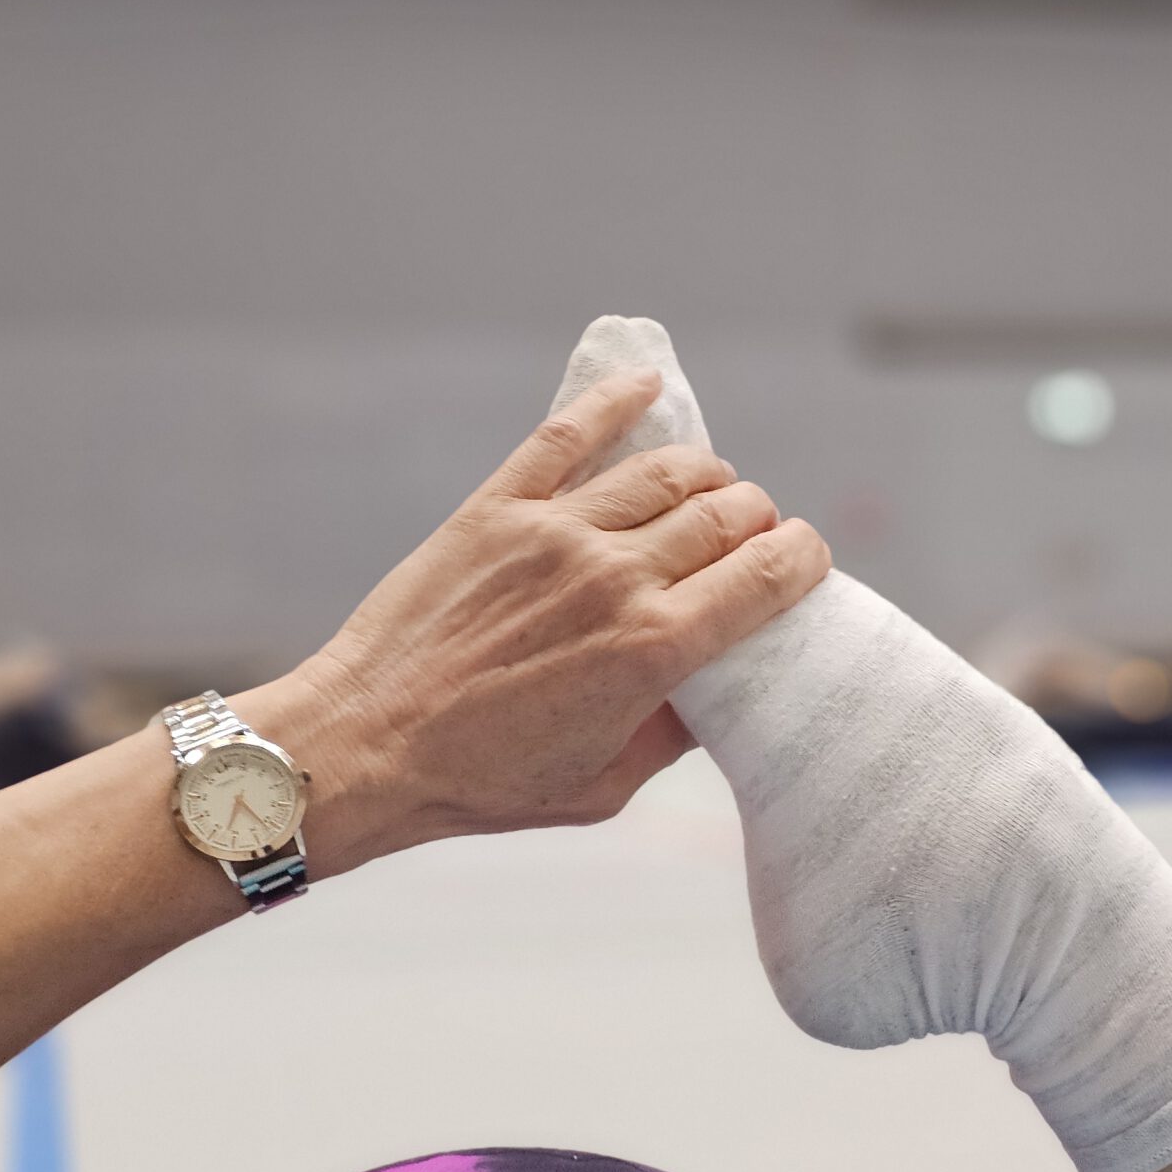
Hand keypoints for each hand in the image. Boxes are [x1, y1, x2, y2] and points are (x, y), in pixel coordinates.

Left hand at [237, 369, 828, 868]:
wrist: (367, 745)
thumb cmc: (484, 782)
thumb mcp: (606, 786)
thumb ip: (674, 732)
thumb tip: (716, 687)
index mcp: (656, 649)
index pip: (770, 573)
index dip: (804, 558)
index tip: (804, 561)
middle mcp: (617, 577)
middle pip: (728, 512)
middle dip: (759, 519)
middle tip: (751, 538)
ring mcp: (555, 534)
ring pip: (666, 468)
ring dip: (707, 474)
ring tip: (710, 489)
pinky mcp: (496, 509)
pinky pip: (569, 434)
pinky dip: (617, 400)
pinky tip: (646, 385)